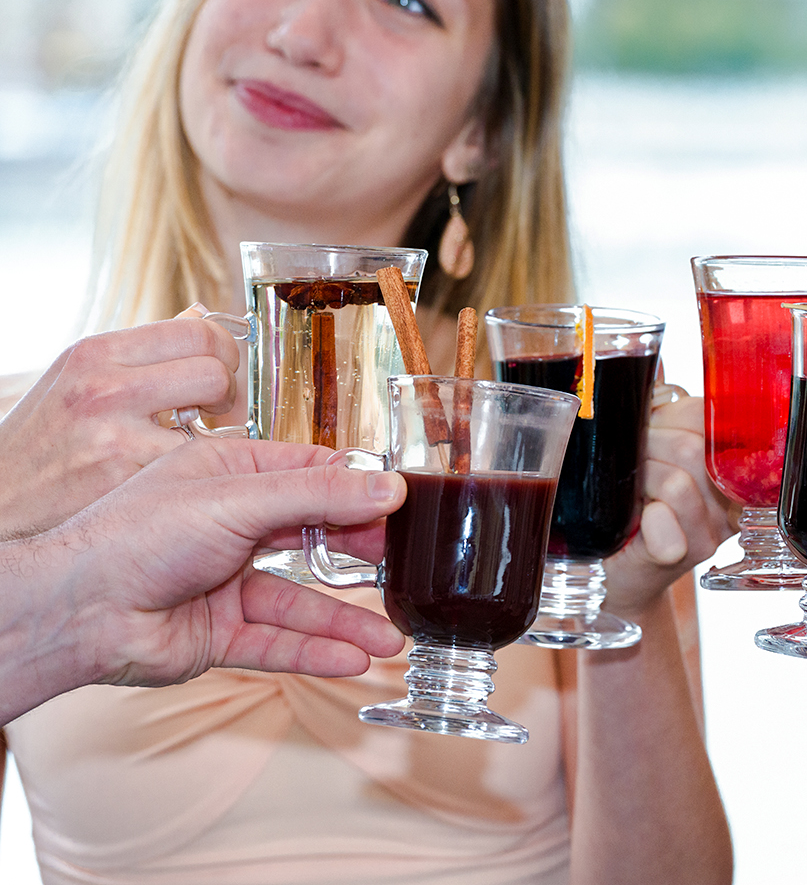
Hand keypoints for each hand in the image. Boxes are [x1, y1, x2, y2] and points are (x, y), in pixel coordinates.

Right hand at [0, 311, 239, 539]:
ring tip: (190, 440)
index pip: (197, 330)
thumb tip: (200, 315)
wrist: (0, 501)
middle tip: (212, 409)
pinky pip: (194, 465)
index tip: (219, 368)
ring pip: (213, 422)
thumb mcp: (78, 376)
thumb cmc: (46, 438)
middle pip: (215, 371)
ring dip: (215, 434)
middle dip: (227, 391)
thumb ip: (141, 350)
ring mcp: (116, 435)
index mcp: (96, 352)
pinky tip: (172, 472)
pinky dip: (194, 469)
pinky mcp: (128, 479)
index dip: (223, 350)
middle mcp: (104, 387)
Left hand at [30, 439, 406, 691]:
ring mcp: (226, 582)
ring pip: (302, 601)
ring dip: (346, 620)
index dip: (358, 488)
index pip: (312, 474)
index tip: (402, 501)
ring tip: (391, 635)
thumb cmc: (135, 536)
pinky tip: (352, 659)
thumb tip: (386, 485)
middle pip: (315, 537)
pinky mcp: (220, 633)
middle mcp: (232, 525)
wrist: (77, 610)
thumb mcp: (238, 498)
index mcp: (232, 475)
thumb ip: (318, 496)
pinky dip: (315, 652)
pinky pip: (278, 643)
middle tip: (403, 564)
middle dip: (361, 556)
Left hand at [602, 395, 733, 615]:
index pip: (715, 418)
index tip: (654, 424)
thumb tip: (649, 359)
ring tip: (630, 489)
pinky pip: (664, 519)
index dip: (673, 414)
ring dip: (640, 478)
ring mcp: (710, 530)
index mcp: (728, 463)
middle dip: (648, 444)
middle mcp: (729, 498)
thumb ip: (659, 410)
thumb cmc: (634, 504)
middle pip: (693, 448)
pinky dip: (644, 516)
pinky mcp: (682, 554)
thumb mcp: (651, 450)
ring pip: (677, 481)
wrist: (619, 569)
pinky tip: (638, 520)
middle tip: (631, 459)